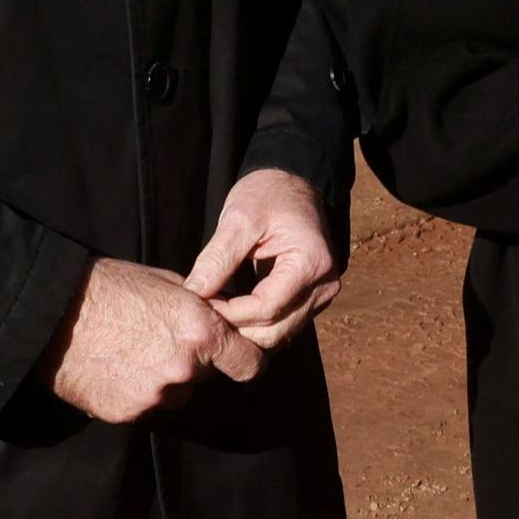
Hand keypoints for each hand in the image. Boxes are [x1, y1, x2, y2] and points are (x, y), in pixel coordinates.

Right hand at [43, 258, 261, 423]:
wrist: (52, 314)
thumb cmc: (111, 288)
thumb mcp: (169, 284)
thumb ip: (205, 307)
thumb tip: (228, 317)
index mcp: (201, 332)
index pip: (250, 364)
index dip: (245, 359)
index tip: (237, 356)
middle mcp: (184, 369)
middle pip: (206, 377)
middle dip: (194, 363)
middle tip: (162, 342)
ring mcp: (155, 396)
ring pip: (175, 394)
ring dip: (165, 380)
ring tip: (132, 353)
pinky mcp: (127, 413)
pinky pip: (144, 406)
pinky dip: (135, 392)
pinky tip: (114, 368)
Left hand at [187, 167, 343, 348]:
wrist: (293, 184)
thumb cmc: (268, 194)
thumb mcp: (239, 218)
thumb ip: (217, 257)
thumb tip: (194, 292)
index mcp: (311, 263)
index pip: (265, 309)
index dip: (228, 313)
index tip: (199, 302)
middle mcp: (325, 286)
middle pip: (274, 331)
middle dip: (235, 327)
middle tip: (202, 311)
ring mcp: (321, 295)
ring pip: (279, 335)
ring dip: (245, 330)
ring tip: (215, 310)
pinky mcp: (312, 299)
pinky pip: (282, 325)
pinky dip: (256, 325)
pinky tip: (232, 310)